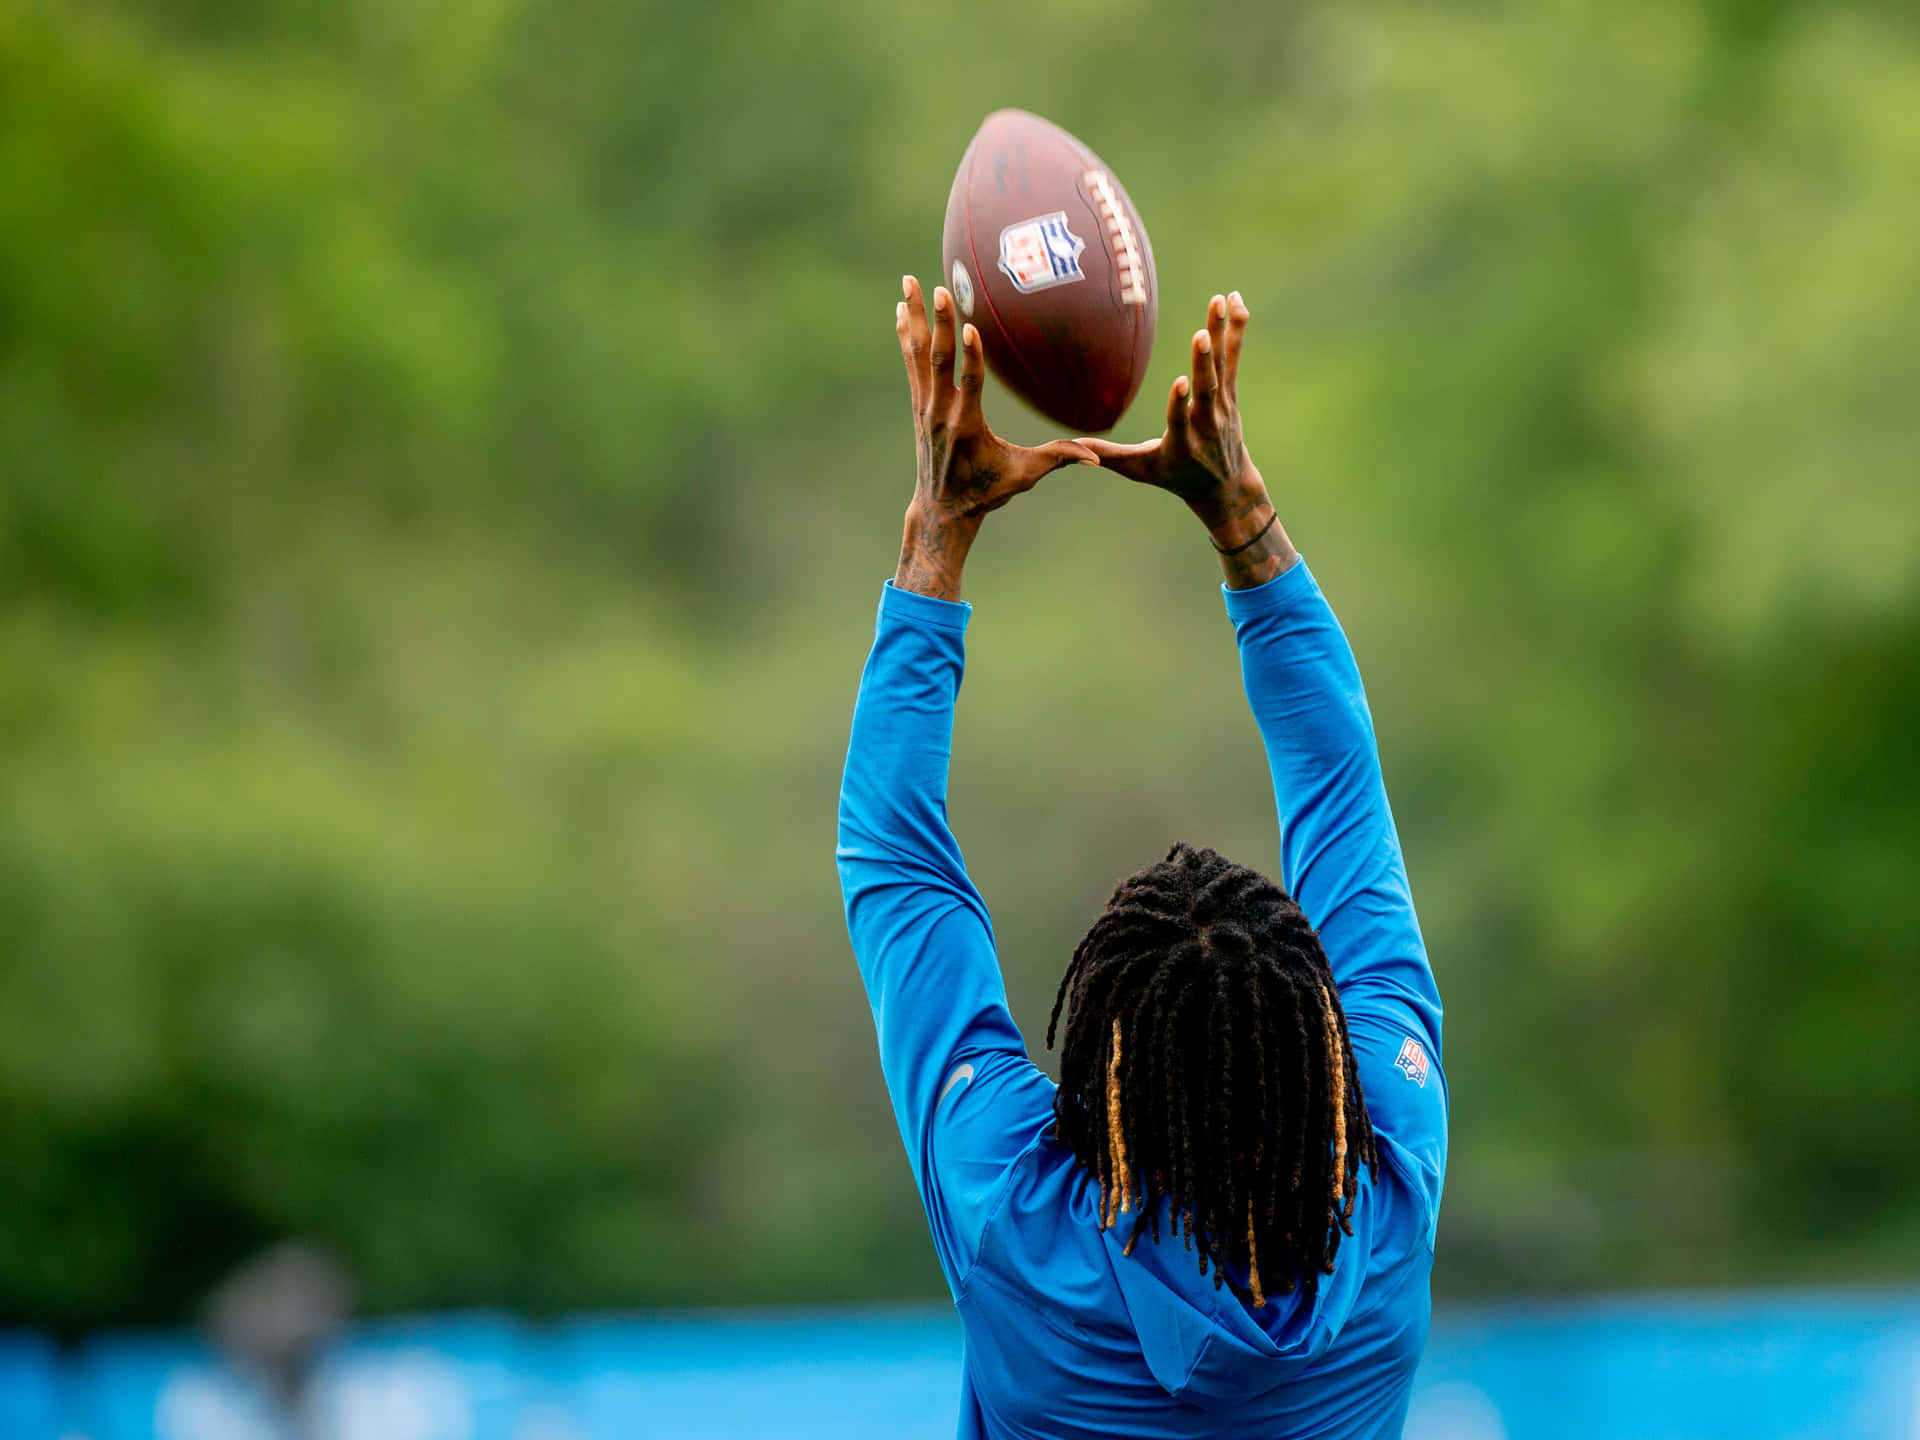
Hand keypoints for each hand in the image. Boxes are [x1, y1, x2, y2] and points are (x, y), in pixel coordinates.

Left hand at [892, 275, 1095, 598]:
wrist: (942, 511)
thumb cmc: (988, 492)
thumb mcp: (1024, 477)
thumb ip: (1058, 459)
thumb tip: (1097, 457)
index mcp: (967, 427)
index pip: (969, 386)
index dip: (970, 357)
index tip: (969, 326)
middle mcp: (941, 413)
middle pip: (939, 361)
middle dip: (941, 324)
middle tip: (939, 288)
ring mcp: (925, 407)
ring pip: (919, 355)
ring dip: (915, 319)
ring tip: (907, 282)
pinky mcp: (918, 404)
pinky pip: (911, 362)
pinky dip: (906, 335)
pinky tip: (900, 309)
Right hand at [1078, 292, 1262, 534]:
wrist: (1223, 485)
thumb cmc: (1173, 475)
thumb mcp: (1139, 470)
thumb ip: (1107, 455)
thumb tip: (1069, 447)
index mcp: (1181, 446)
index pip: (1179, 423)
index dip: (1179, 403)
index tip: (1180, 382)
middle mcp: (1206, 425)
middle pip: (1205, 390)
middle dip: (1203, 363)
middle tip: (1202, 334)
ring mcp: (1222, 407)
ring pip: (1221, 367)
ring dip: (1221, 333)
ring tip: (1217, 300)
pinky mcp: (1231, 393)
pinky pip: (1233, 357)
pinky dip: (1235, 329)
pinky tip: (1235, 301)